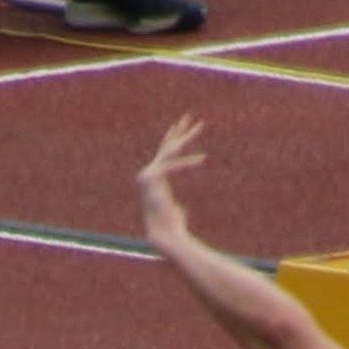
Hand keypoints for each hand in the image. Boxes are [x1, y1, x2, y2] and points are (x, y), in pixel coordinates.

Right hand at [137, 114, 206, 245]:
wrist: (164, 233)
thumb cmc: (171, 226)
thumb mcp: (175, 211)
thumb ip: (176, 207)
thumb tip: (179, 210)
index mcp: (152, 180)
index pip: (163, 156)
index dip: (171, 140)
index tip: (178, 127)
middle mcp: (147, 175)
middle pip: (166, 148)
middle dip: (179, 132)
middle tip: (189, 116)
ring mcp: (147, 175)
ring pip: (170, 152)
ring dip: (186, 138)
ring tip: (201, 126)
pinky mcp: (152, 177)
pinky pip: (173, 165)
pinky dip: (187, 164)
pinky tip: (202, 160)